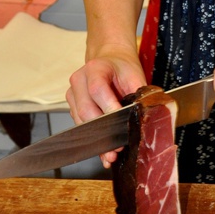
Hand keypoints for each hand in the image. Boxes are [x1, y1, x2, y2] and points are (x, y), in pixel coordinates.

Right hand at [66, 49, 146, 167]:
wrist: (111, 59)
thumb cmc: (123, 68)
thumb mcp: (135, 76)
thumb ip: (138, 95)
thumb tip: (143, 118)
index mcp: (96, 68)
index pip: (98, 89)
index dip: (108, 107)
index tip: (121, 123)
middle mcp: (80, 79)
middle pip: (86, 109)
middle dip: (103, 131)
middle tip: (117, 146)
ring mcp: (73, 92)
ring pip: (80, 121)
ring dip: (96, 139)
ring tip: (111, 153)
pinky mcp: (71, 105)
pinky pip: (79, 124)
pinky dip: (92, 138)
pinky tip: (103, 149)